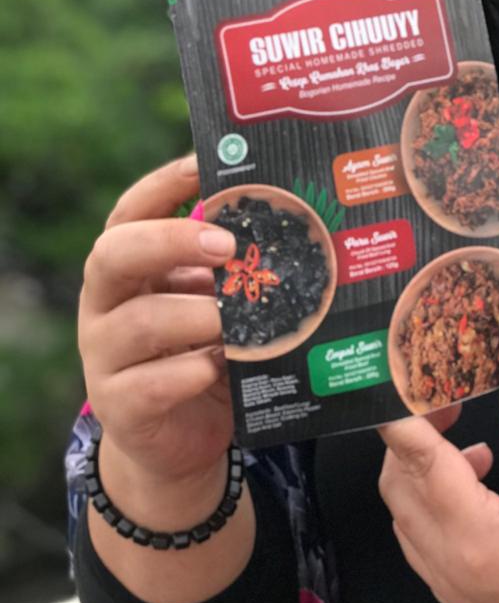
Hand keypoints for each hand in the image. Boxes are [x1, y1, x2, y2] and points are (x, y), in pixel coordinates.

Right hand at [77, 155, 237, 486]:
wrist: (182, 438)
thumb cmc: (204, 350)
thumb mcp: (213, 300)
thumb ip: (228, 268)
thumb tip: (288, 220)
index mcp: (128, 267)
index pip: (128, 212)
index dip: (161, 185)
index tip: (201, 164)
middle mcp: (106, 304)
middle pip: (114, 254)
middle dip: (170, 241)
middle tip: (226, 245)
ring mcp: (105, 357)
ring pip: (139, 322)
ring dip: (196, 315)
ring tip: (236, 320)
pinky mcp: (119, 406)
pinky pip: (148, 384)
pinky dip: (189, 373)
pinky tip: (218, 368)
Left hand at [379, 373, 498, 602]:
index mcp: (478, 535)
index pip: (419, 463)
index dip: (403, 419)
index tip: (397, 386)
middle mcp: (453, 567)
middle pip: (400, 489)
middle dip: (413, 440)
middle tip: (449, 409)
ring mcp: (455, 591)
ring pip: (407, 520)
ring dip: (422, 475)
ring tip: (474, 451)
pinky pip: (424, 548)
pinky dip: (433, 509)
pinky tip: (477, 492)